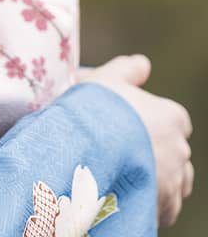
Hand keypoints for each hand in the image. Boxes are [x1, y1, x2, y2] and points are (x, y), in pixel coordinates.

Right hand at [77, 55, 193, 226]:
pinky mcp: (164, 206)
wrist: (90, 150)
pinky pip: (165, 208)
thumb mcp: (107, 78)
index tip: (134, 126)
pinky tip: (132, 197)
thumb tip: (143, 63)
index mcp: (172, 116)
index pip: (175, 121)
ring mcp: (174, 180)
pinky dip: (153, 204)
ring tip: (130, 179)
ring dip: (160, 181)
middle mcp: (180, 149)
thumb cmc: (98, 109)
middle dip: (158, 154)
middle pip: (176, 153)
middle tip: (127, 153)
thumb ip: (127, 69)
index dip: (155, 123)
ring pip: (175, 182)